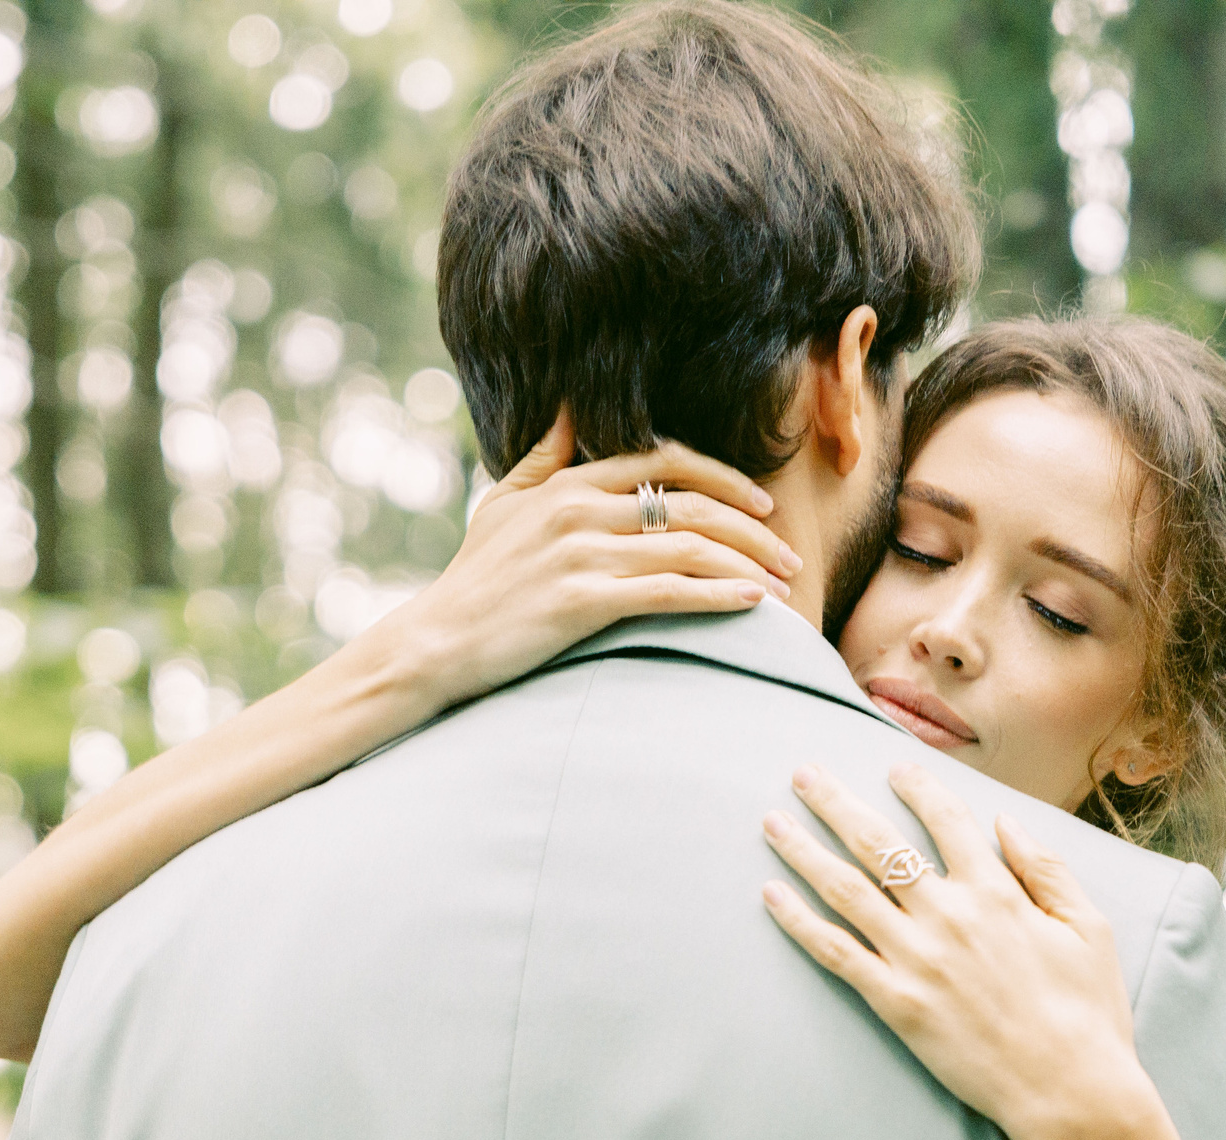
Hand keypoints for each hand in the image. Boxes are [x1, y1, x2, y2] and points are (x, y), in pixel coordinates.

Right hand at [371, 409, 800, 711]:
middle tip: (789, 554)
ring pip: (689, 547)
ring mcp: (581, 554)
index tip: (760, 505)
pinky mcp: (582, 601)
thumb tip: (568, 411)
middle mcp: (580, 509)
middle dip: (752, 528)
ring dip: (748, 564)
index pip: (665, 460)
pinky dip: (718, 594)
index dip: (723, 478)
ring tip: (783, 585)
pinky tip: (751, 603)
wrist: (437, 641)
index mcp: (569, 482)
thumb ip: (543, 458)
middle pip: (691, 503)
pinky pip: (668, 591)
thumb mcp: (502, 504)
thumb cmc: (474, 579)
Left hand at [760, 762, 1165, 1139]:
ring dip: (803, 850)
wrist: (1069, 1091)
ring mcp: (916, 959)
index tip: (893, 766)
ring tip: (772, 823)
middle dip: (835, 802)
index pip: (946, 819)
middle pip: (878, 842)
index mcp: (996, 892)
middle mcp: (948, 915)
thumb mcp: (1089, 928)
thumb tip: (1005, 822)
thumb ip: (1046, 869)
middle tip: (803, 774)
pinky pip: (835, 953)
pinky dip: (799, 921)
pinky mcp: (895, 1002)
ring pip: (845, 889)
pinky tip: (772, 895)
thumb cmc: (1088, 1013)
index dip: (917, 786)